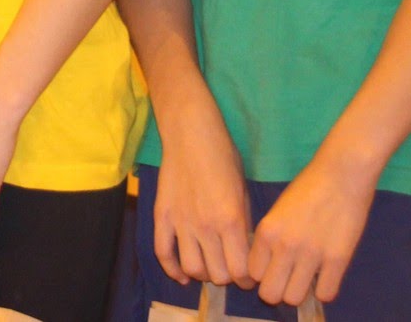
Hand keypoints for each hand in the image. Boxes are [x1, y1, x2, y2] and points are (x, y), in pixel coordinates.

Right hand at [152, 111, 253, 288]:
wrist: (190, 133)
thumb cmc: (223, 156)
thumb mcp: (243, 190)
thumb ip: (243, 224)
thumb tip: (244, 250)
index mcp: (231, 220)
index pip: (241, 270)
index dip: (247, 278)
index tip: (249, 275)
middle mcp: (206, 227)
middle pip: (218, 275)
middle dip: (227, 277)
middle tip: (229, 268)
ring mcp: (181, 222)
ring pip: (192, 268)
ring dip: (203, 274)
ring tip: (209, 266)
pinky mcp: (162, 216)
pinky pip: (163, 252)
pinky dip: (173, 270)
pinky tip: (183, 275)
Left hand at [248, 153, 377, 306]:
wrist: (341, 173)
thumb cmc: (308, 187)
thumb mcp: (278, 210)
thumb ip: (271, 237)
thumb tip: (268, 264)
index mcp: (267, 232)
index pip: (252, 273)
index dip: (262, 275)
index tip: (272, 269)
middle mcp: (285, 246)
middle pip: (270, 294)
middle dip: (277, 290)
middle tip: (287, 279)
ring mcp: (311, 255)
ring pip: (294, 298)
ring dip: (299, 292)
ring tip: (306, 279)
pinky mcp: (338, 259)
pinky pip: (326, 294)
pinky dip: (324, 290)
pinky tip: (326, 276)